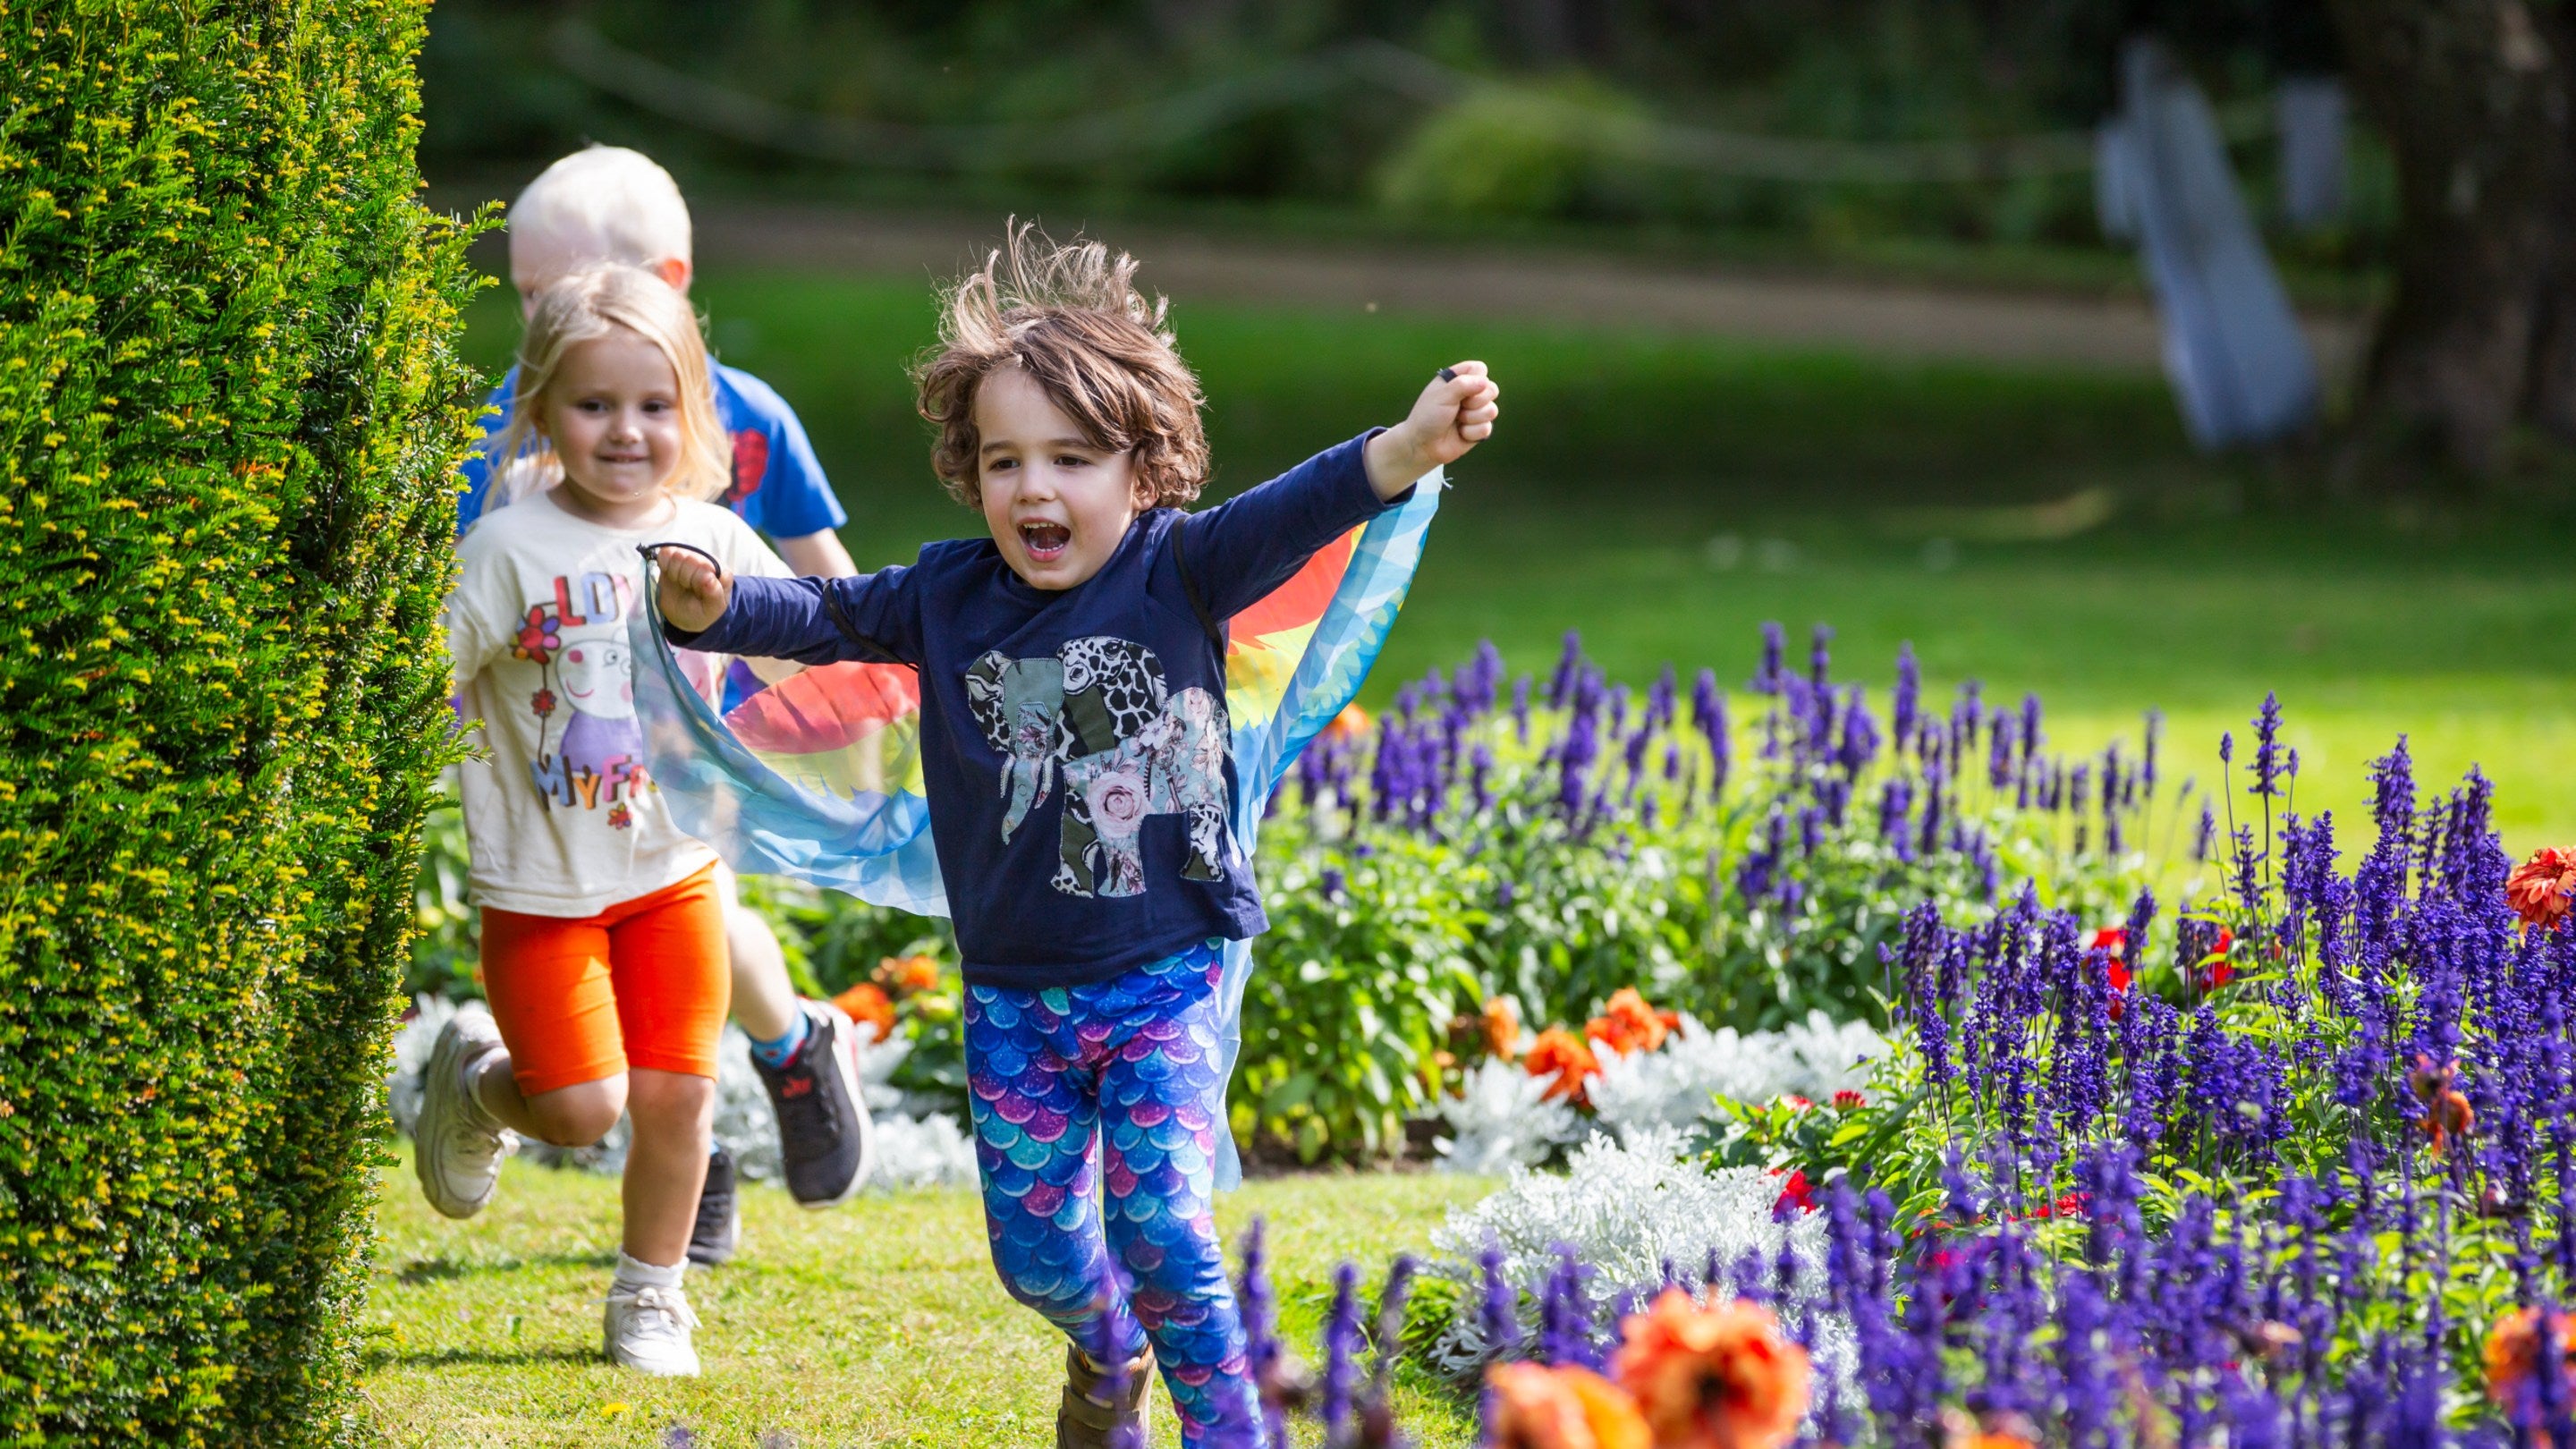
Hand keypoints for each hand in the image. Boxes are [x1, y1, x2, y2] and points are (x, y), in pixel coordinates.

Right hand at [653, 546, 731, 633]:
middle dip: (685, 578)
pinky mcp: (674, 555)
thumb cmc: (702, 610)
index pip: (705, 567)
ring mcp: (690, 556)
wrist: (684, 614)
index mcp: (721, 571)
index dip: (696, 582)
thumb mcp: (712, 608)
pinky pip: (665, 553)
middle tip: (688, 587)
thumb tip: (709, 578)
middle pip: (689, 559)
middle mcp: (707, 559)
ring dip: (675, 573)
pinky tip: (671, 575)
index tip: (698, 592)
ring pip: (676, 555)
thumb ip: (714, 595)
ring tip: (681, 583)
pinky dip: (664, 565)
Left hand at [1363, 361, 1499, 498]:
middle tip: (1458, 407)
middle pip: (1492, 389)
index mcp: (1458, 379)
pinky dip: (1471, 433)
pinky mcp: (1479, 429)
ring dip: (1471, 418)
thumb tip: (1485, 382)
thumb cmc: (1428, 416)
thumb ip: (1463, 384)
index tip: (1460, 388)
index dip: (1476, 378)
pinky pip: (1487, 429)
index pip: (1480, 369)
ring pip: (1492, 410)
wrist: (1422, 445)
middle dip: (1476, 401)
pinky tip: (1460, 433)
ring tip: (1457, 421)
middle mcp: (1470, 394)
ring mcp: (1476, 412)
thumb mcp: (1442, 395)